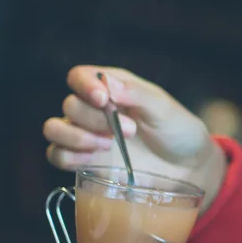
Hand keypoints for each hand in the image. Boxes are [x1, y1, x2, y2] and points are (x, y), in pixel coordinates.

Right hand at [42, 66, 226, 210]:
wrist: (187, 167)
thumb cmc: (178, 131)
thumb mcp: (164, 109)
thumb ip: (136, 93)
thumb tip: (106, 83)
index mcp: (114, 87)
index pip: (80, 76)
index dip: (84, 85)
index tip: (104, 100)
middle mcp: (95, 109)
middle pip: (70, 105)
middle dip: (95, 119)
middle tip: (129, 131)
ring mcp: (88, 135)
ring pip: (54, 129)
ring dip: (76, 137)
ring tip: (108, 145)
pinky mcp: (85, 161)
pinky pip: (56, 155)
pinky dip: (68, 157)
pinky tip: (93, 158)